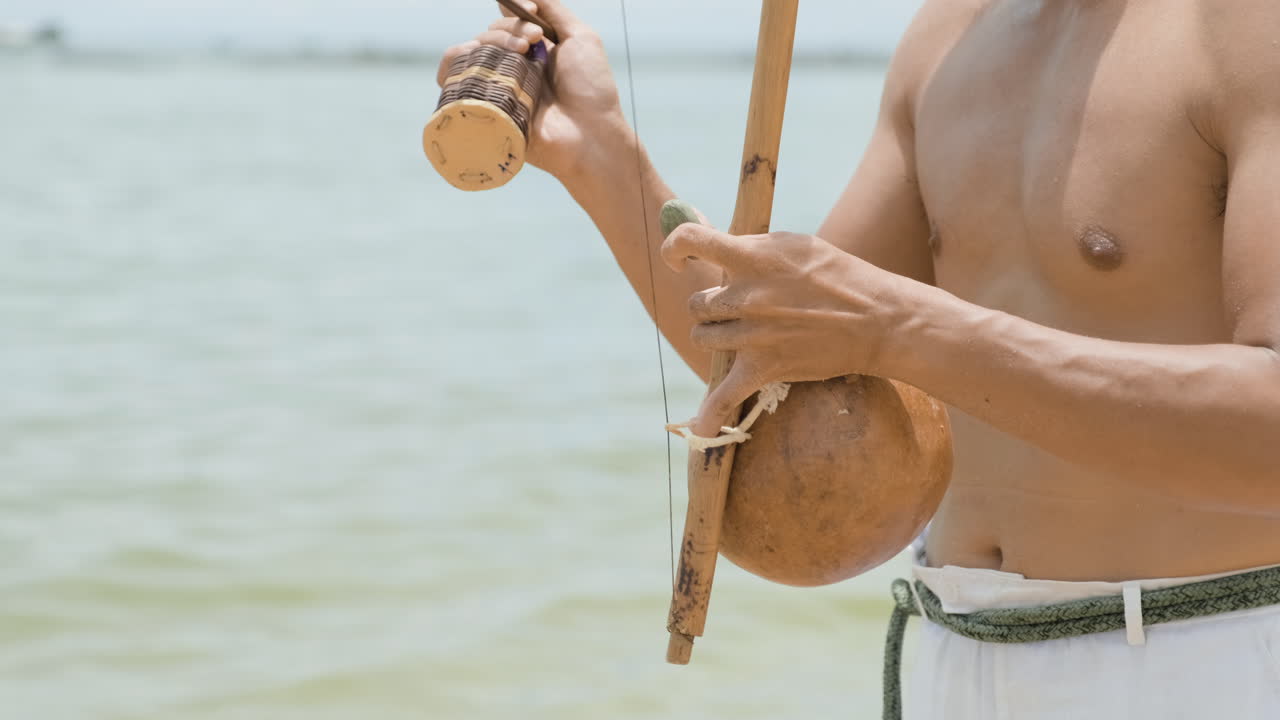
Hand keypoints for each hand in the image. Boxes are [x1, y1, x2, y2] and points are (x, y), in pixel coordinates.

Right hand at [436, 0, 628, 181]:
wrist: (590, 135)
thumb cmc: (591, 90)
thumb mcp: (581, 38)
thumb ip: (555, 11)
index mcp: (534, 53)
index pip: (507, 22)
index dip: (514, 11)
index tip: (531, 13)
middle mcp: (513, 69)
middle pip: (488, 34)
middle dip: (508, 29)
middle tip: (532, 44)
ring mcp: (498, 88)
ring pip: (470, 52)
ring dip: (489, 42)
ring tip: (518, 55)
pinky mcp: (485, 108)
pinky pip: (453, 80)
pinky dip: (455, 62)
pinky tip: (473, 56)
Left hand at [662, 224, 907, 436]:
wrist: (877, 319)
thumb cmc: (838, 276)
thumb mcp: (794, 245)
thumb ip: (752, 248)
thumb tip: (715, 247)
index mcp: (753, 256)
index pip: (691, 240)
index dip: (675, 248)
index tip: (678, 259)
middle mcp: (746, 295)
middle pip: (697, 303)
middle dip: (712, 305)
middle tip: (742, 307)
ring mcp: (752, 335)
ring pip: (702, 338)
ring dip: (715, 336)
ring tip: (742, 334)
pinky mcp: (764, 368)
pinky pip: (724, 397)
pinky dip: (710, 415)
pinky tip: (699, 428)